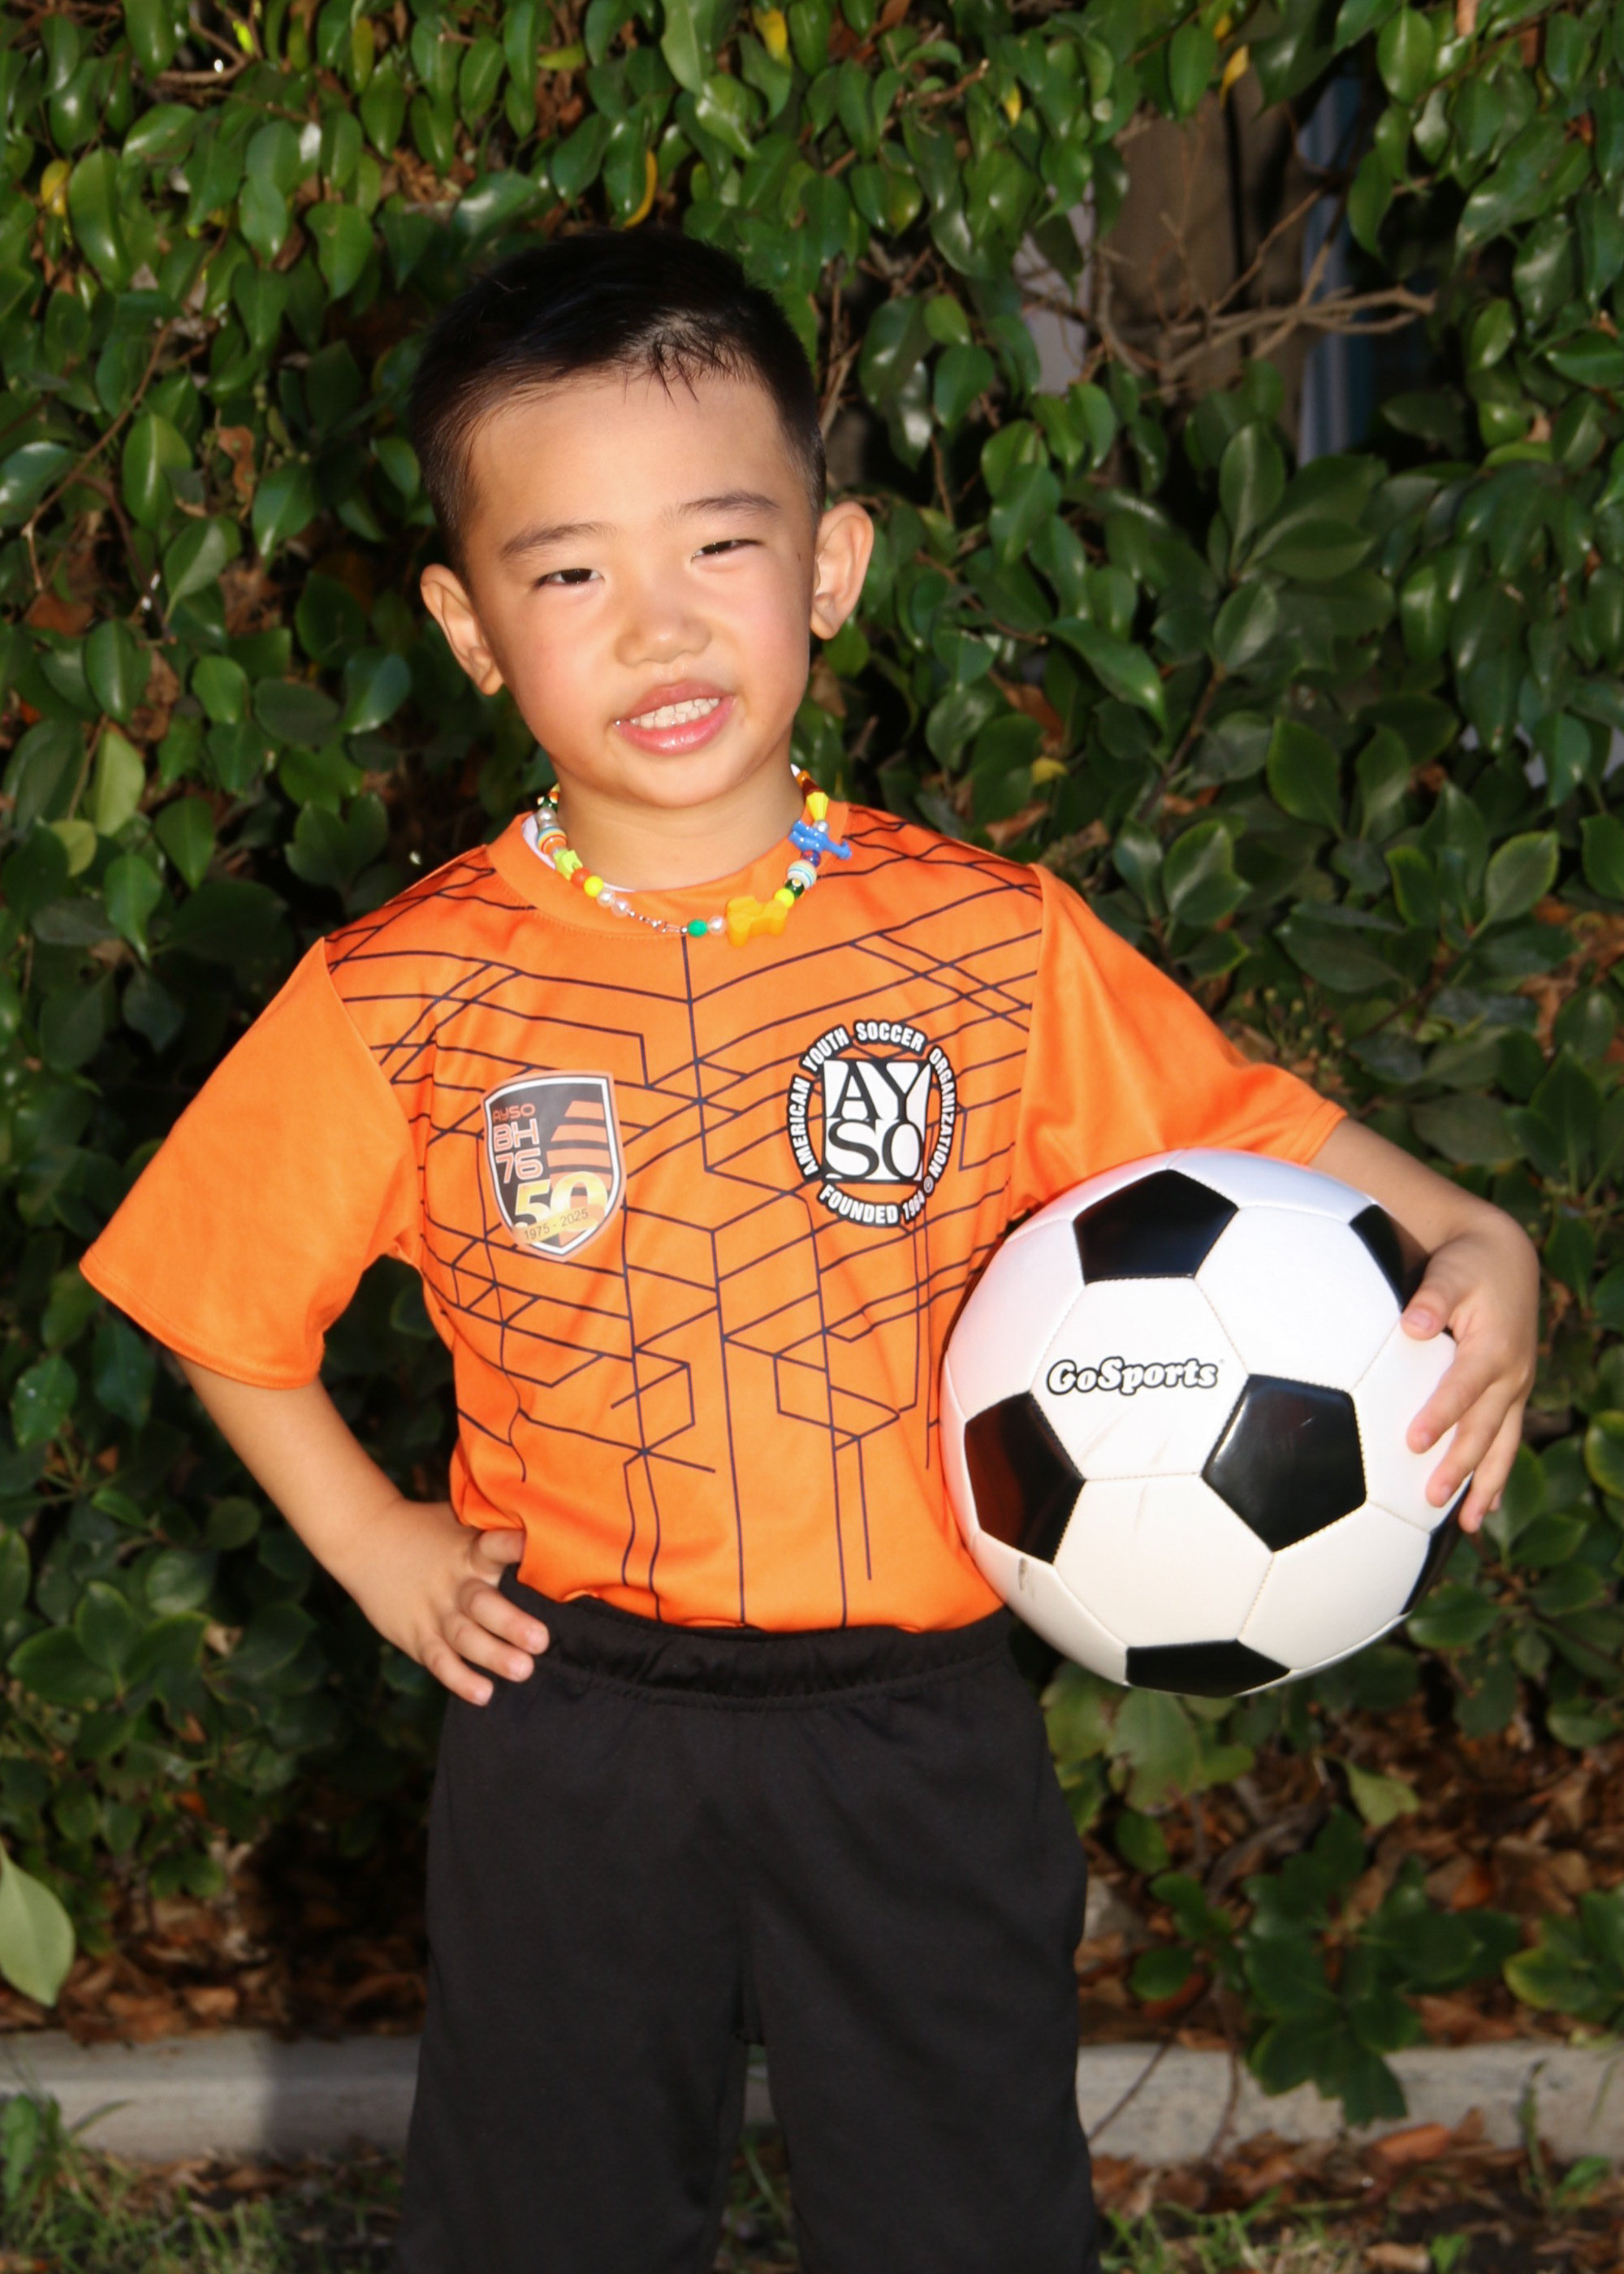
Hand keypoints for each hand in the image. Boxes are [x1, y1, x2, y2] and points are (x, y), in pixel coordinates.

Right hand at [345, 1500, 548, 1705]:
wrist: (366, 1539)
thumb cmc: (429, 1532)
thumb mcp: (461, 1524)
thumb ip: (495, 1534)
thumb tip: (553, 1530)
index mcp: (470, 1551)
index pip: (494, 1546)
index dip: (513, 1546)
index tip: (534, 1547)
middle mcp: (455, 1582)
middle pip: (482, 1604)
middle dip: (511, 1623)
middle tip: (540, 1640)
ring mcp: (435, 1611)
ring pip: (465, 1637)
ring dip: (493, 1655)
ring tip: (522, 1670)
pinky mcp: (417, 1636)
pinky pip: (439, 1661)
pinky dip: (459, 1679)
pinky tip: (483, 1693)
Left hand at [1401, 1215, 1539, 1533]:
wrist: (1505, 1257)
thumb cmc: (1468, 1265)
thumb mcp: (1451, 1270)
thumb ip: (1432, 1297)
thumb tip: (1414, 1324)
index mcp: (1493, 1348)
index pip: (1463, 1389)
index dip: (1440, 1417)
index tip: (1414, 1442)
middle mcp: (1512, 1374)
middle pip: (1485, 1429)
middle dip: (1461, 1466)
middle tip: (1432, 1499)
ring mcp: (1516, 1387)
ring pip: (1503, 1444)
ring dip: (1486, 1484)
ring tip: (1469, 1523)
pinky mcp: (1512, 1393)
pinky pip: (1507, 1439)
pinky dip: (1497, 1473)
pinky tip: (1484, 1507)